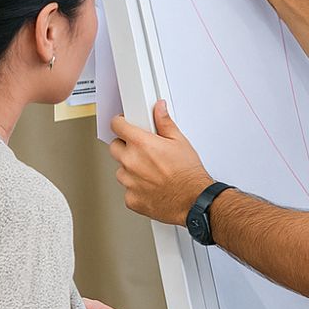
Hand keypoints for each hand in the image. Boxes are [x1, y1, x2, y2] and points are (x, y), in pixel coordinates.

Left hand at [109, 100, 211, 224]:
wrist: (193, 200)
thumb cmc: (188, 173)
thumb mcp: (179, 141)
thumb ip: (164, 122)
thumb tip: (159, 108)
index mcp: (141, 144)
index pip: (117, 126)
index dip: (120, 123)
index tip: (123, 124)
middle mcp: (131, 162)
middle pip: (115, 147)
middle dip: (125, 146)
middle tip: (142, 150)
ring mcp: (129, 182)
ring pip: (121, 170)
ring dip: (131, 168)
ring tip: (151, 171)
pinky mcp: (131, 199)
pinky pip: (127, 189)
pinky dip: (136, 187)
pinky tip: (151, 185)